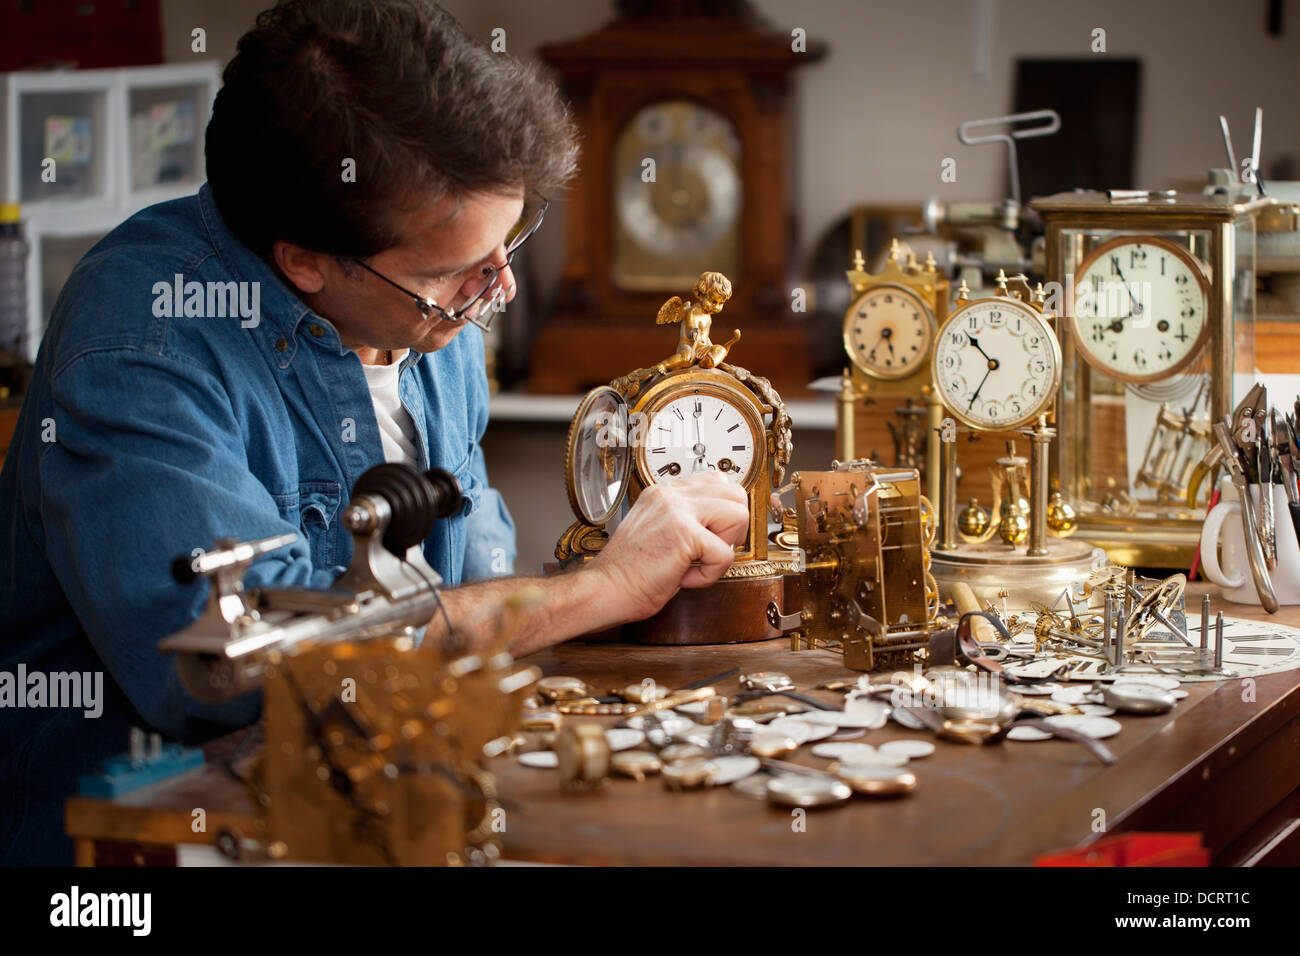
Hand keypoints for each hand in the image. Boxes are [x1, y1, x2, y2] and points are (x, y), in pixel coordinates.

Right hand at [588, 474, 748, 623]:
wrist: (605, 589)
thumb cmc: (628, 572)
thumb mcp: (657, 533)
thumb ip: (685, 521)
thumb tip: (717, 526)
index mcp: (664, 493)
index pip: (716, 482)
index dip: (722, 514)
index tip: (709, 538)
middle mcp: (670, 494)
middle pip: (735, 492)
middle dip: (733, 527)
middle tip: (709, 550)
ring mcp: (676, 509)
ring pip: (739, 514)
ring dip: (725, 546)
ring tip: (698, 561)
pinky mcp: (683, 533)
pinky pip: (725, 554)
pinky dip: (710, 575)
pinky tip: (685, 578)